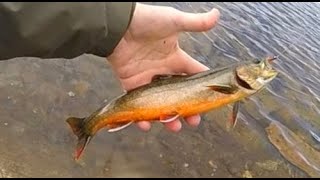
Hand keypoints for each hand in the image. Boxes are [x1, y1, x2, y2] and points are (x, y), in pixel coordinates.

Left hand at [107, 3, 219, 131]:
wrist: (118, 25)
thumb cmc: (147, 21)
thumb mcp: (174, 21)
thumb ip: (196, 23)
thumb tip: (217, 14)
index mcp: (175, 58)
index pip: (193, 75)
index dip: (202, 87)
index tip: (211, 100)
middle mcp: (163, 71)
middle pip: (178, 94)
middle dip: (187, 109)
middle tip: (194, 121)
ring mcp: (147, 79)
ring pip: (160, 103)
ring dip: (167, 117)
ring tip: (175, 127)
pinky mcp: (131, 84)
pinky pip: (137, 103)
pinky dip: (141, 116)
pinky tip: (147, 125)